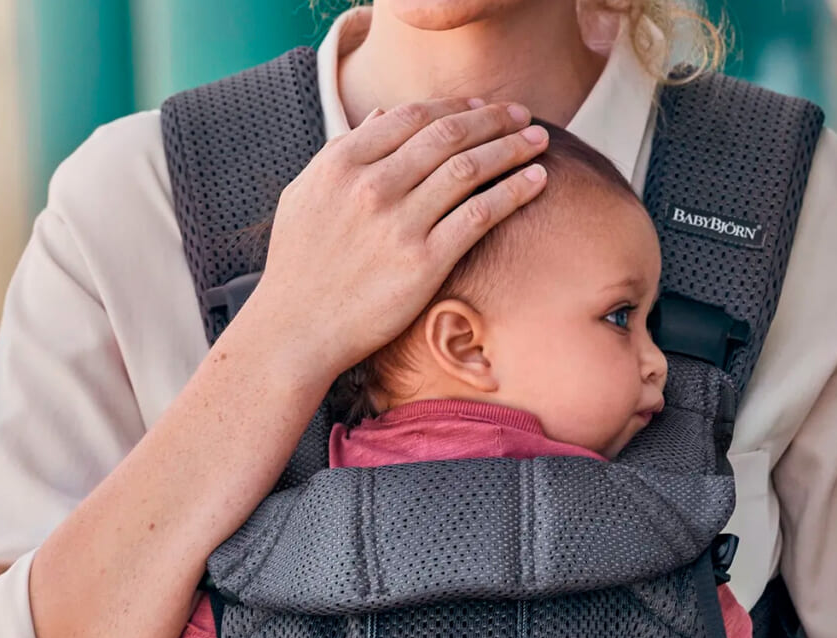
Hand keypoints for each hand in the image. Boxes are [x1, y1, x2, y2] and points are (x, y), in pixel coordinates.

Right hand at [243, 98, 549, 383]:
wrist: (297, 330)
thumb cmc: (300, 267)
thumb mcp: (305, 196)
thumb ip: (343, 152)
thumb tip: (383, 115)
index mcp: (343, 162)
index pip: (412, 116)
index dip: (456, 106)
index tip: (483, 106)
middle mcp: (372, 186)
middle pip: (448, 136)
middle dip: (493, 119)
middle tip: (524, 116)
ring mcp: (399, 224)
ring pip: (469, 169)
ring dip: (511, 149)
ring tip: (539, 141)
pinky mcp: (423, 263)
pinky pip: (479, 215)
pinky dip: (513, 192)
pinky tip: (537, 181)